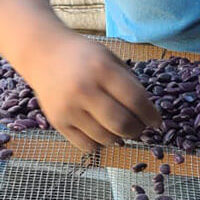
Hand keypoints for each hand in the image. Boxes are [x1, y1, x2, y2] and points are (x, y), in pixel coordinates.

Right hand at [25, 32, 160, 150]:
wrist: (43, 54)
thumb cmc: (84, 57)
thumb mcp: (110, 58)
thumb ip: (129, 83)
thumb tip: (148, 114)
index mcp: (102, 69)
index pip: (135, 100)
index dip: (150, 115)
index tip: (156, 121)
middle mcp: (84, 89)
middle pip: (122, 124)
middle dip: (137, 130)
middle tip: (140, 128)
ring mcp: (69, 108)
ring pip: (106, 138)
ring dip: (120, 138)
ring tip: (121, 129)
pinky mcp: (57, 122)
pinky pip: (87, 145)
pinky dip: (101, 143)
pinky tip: (103, 133)